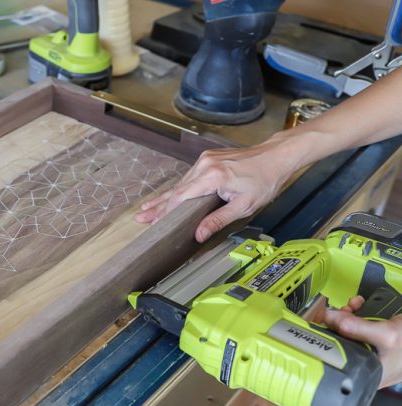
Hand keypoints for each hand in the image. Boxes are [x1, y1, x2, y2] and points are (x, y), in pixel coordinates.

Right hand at [136, 134, 299, 242]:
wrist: (276, 156)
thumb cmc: (264, 180)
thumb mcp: (243, 206)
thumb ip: (218, 220)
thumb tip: (198, 234)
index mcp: (212, 176)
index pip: (181, 197)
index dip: (166, 211)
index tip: (154, 221)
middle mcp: (204, 165)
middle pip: (176, 190)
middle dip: (158, 205)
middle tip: (142, 217)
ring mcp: (205, 160)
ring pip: (181, 183)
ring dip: (166, 197)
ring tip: (149, 209)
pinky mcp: (208, 158)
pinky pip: (188, 177)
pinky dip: (178, 189)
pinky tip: (168, 196)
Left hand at [323, 296, 401, 388]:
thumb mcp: (386, 334)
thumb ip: (356, 327)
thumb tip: (330, 319)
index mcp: (368, 374)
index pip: (336, 356)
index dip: (327, 337)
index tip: (322, 320)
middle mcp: (367, 366)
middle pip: (342, 341)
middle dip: (340, 321)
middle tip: (343, 310)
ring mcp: (373, 354)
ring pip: (351, 332)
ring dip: (349, 314)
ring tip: (354, 305)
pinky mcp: (379, 343)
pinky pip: (362, 328)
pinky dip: (360, 314)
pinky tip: (361, 305)